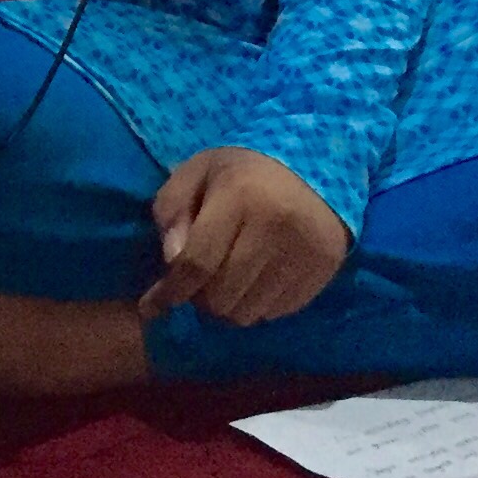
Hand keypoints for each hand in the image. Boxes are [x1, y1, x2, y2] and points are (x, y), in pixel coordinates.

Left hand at [140, 147, 349, 325]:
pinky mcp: (323, 270)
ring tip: (228, 280)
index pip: (197, 263)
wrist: (316, 164)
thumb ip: (172, 211)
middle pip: (221, 297)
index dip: (171, 290)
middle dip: (200, 297)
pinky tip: (256, 280)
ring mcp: (304, 253)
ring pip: (248, 313)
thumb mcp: (196, 173)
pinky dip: (258, 305)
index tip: (154, 305)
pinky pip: (276, 313)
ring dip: (228, 305)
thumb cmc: (244, 170)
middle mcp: (276, 228)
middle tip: (200, 281)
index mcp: (240, 195)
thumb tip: (171, 260)